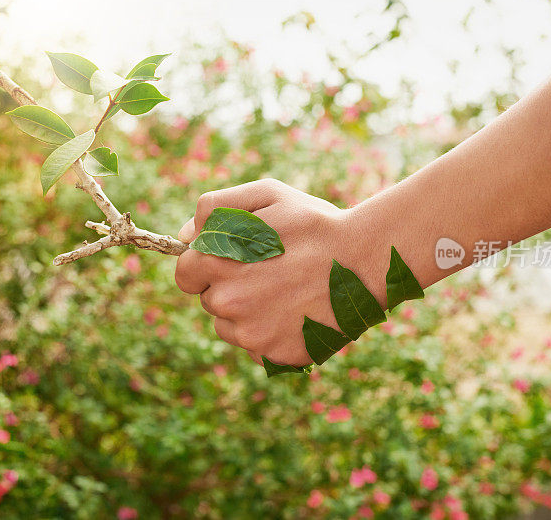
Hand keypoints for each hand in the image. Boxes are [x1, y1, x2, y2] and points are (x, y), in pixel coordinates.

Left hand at [174, 179, 387, 366]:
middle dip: (229, 286)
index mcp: (216, 263)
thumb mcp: (266, 195)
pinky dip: (271, 333)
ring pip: (230, 327)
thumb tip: (186, 236)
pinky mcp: (276, 356)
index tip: (231, 260)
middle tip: (269, 271)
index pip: (185, 274)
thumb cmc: (314, 224)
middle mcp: (228, 303)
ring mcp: (252, 334)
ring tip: (286, 291)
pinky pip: (257, 347)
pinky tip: (297, 312)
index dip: (206, 264)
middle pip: (209, 301)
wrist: (365, 259)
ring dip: (247, 313)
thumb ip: (215, 208)